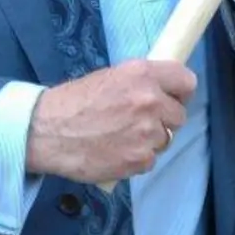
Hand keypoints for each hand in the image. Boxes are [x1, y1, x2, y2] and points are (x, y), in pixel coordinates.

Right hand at [26, 60, 195, 183]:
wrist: (47, 132)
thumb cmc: (74, 101)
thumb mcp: (111, 76)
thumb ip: (141, 83)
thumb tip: (162, 92)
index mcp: (143, 74)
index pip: (187, 81)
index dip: (180, 93)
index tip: (172, 99)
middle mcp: (150, 101)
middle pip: (179, 116)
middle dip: (164, 120)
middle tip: (141, 122)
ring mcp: (147, 133)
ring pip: (165, 140)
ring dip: (150, 141)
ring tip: (122, 137)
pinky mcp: (139, 159)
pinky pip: (150, 160)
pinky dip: (137, 158)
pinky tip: (116, 151)